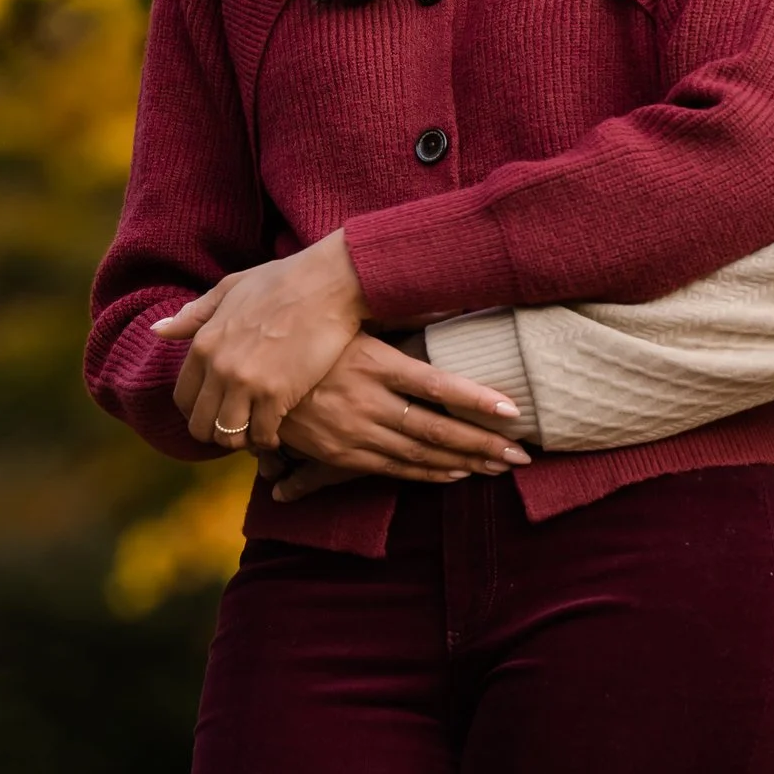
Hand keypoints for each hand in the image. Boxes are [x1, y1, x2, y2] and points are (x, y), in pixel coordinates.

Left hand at [153, 230, 373, 450]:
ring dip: (241, 440)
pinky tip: (276, 432)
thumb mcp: (229, 289)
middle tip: (236, 429)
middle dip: (216, 433)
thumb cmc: (281, 281)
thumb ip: (193, 315)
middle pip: (201, 425)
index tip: (216, 411)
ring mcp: (247, 383)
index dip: (197, 412)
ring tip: (255, 432)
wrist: (327, 283)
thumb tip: (157, 330)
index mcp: (204, 344)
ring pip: (228, 437)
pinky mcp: (277, 394)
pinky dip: (267, 440)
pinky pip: (261, 435)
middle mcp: (219, 367)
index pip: (183, 399)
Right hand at [267, 336, 528, 501]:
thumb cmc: (311, 339)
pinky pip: (392, 468)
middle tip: (522, 453)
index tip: (513, 410)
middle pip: (436, 427)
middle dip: (483, 443)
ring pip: (419, 454)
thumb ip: (401, 313)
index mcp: (374, 362)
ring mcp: (353, 431)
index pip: (437, 384)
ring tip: (500, 466)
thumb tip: (447, 300)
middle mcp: (366, 400)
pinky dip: (428, 473)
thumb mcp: (354, 322)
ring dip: (464, 462)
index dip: (477, 400)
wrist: (252, 374)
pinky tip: (457, 473)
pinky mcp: (339, 453)